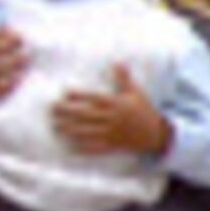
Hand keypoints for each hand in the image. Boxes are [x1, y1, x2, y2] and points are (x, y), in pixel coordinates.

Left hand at [52, 63, 168, 158]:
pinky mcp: (113, 145)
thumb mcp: (136, 93)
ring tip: (56, 126)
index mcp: (117, 104)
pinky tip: (70, 146)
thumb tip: (118, 62)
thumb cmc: (144, 111)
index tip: (64, 93)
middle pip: (86, 115)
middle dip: (68, 112)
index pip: (94, 99)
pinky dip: (83, 148)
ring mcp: (112, 133)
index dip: (79, 95)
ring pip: (87, 131)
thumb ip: (124, 79)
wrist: (157, 134)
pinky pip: (96, 147)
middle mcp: (112, 119)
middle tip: (52, 109)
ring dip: (70, 129)